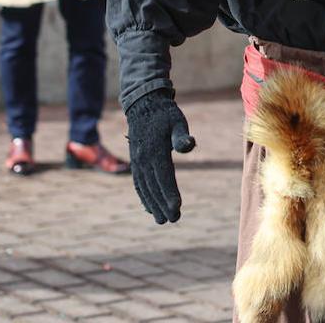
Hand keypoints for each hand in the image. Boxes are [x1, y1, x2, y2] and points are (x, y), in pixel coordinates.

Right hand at [124, 90, 195, 224]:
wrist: (144, 104)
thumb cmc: (165, 114)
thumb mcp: (177, 120)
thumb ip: (182, 136)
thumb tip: (188, 146)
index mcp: (155, 150)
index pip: (164, 176)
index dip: (170, 194)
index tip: (177, 208)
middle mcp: (143, 158)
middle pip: (153, 186)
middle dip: (162, 205)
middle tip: (173, 220)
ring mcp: (137, 161)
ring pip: (144, 188)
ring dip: (152, 205)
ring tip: (161, 220)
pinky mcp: (136, 161)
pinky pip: (138, 183)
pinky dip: (143, 197)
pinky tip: (150, 208)